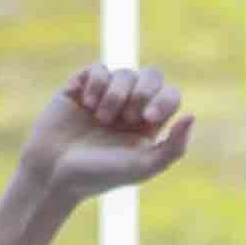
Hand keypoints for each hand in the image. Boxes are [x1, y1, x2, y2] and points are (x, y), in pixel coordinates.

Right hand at [14, 64, 191, 205]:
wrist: (52, 174)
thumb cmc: (99, 175)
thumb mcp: (141, 167)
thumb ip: (173, 148)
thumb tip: (192, 116)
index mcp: (148, 125)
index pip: (170, 96)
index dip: (164, 99)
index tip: (149, 117)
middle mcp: (129, 107)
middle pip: (151, 76)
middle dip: (142, 91)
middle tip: (127, 116)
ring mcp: (105, 95)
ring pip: (124, 73)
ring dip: (115, 94)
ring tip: (101, 118)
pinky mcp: (80, 87)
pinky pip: (98, 69)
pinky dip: (96, 84)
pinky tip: (86, 104)